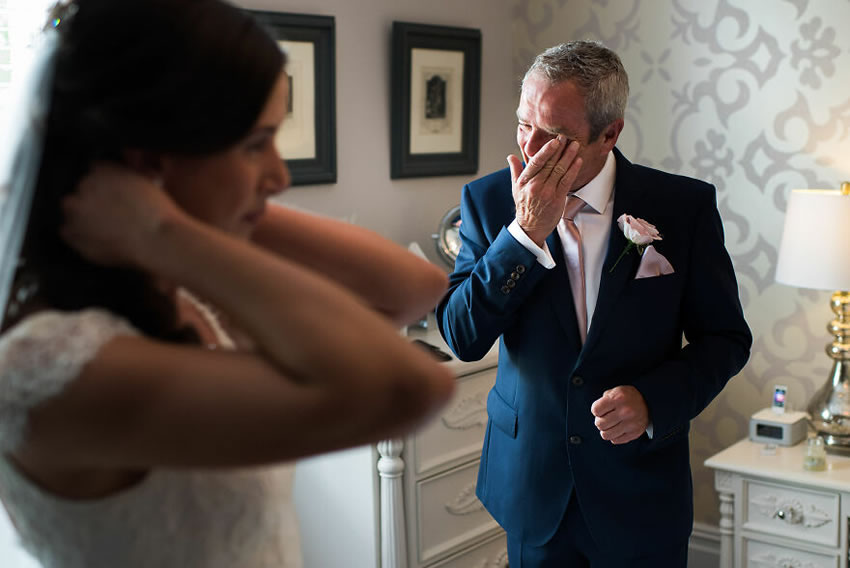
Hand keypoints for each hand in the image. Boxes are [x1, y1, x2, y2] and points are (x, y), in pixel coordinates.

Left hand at [61, 163, 183, 266]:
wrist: (156, 240)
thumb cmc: (157, 215)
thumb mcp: (148, 182)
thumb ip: (126, 177)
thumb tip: (121, 182)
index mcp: (103, 171)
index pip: (94, 170)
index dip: (104, 183)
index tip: (110, 193)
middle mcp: (84, 188)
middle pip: (79, 191)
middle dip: (91, 200)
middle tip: (111, 213)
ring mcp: (76, 212)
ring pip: (71, 211)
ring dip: (83, 217)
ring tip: (106, 228)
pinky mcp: (74, 235)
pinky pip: (69, 234)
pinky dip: (80, 236)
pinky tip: (100, 239)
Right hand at [507, 137, 581, 245]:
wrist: (531, 227)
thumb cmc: (525, 206)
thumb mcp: (516, 188)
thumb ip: (515, 171)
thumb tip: (510, 157)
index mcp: (525, 181)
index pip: (536, 162)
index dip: (546, 150)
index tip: (554, 140)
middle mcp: (536, 186)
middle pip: (550, 163)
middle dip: (560, 149)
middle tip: (567, 136)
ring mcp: (548, 192)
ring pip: (560, 170)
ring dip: (569, 156)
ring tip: (575, 145)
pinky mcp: (558, 199)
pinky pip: (567, 181)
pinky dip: (573, 170)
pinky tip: (578, 160)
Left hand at [590, 385, 648, 443]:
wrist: (649, 403)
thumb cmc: (627, 397)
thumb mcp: (615, 391)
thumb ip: (603, 400)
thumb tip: (596, 413)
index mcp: (618, 398)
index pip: (595, 410)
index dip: (596, 410)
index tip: (601, 410)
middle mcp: (625, 411)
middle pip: (599, 424)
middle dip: (599, 421)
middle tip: (605, 418)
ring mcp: (631, 424)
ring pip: (605, 435)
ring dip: (605, 430)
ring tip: (610, 425)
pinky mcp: (635, 433)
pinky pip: (615, 440)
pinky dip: (614, 436)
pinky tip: (618, 428)